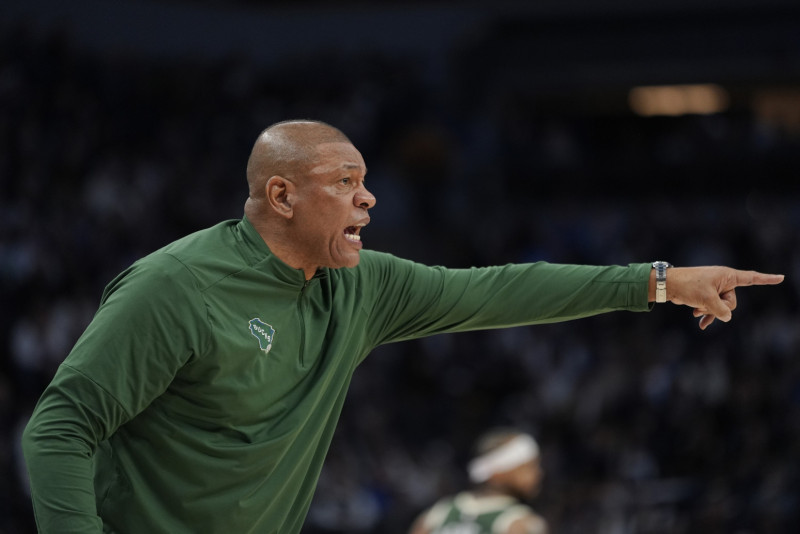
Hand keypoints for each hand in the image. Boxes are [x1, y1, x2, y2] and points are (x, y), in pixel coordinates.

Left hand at [653, 266, 784, 329]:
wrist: (668, 285)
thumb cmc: (688, 286)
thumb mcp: (707, 300)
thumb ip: (721, 310)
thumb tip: (727, 317)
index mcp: (727, 276)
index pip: (751, 278)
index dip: (767, 279)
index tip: (781, 278)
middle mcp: (723, 281)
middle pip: (732, 301)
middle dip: (720, 307)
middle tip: (704, 302)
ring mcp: (714, 288)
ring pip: (721, 307)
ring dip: (710, 312)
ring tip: (697, 311)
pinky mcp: (706, 295)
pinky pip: (712, 308)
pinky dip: (706, 314)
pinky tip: (700, 322)